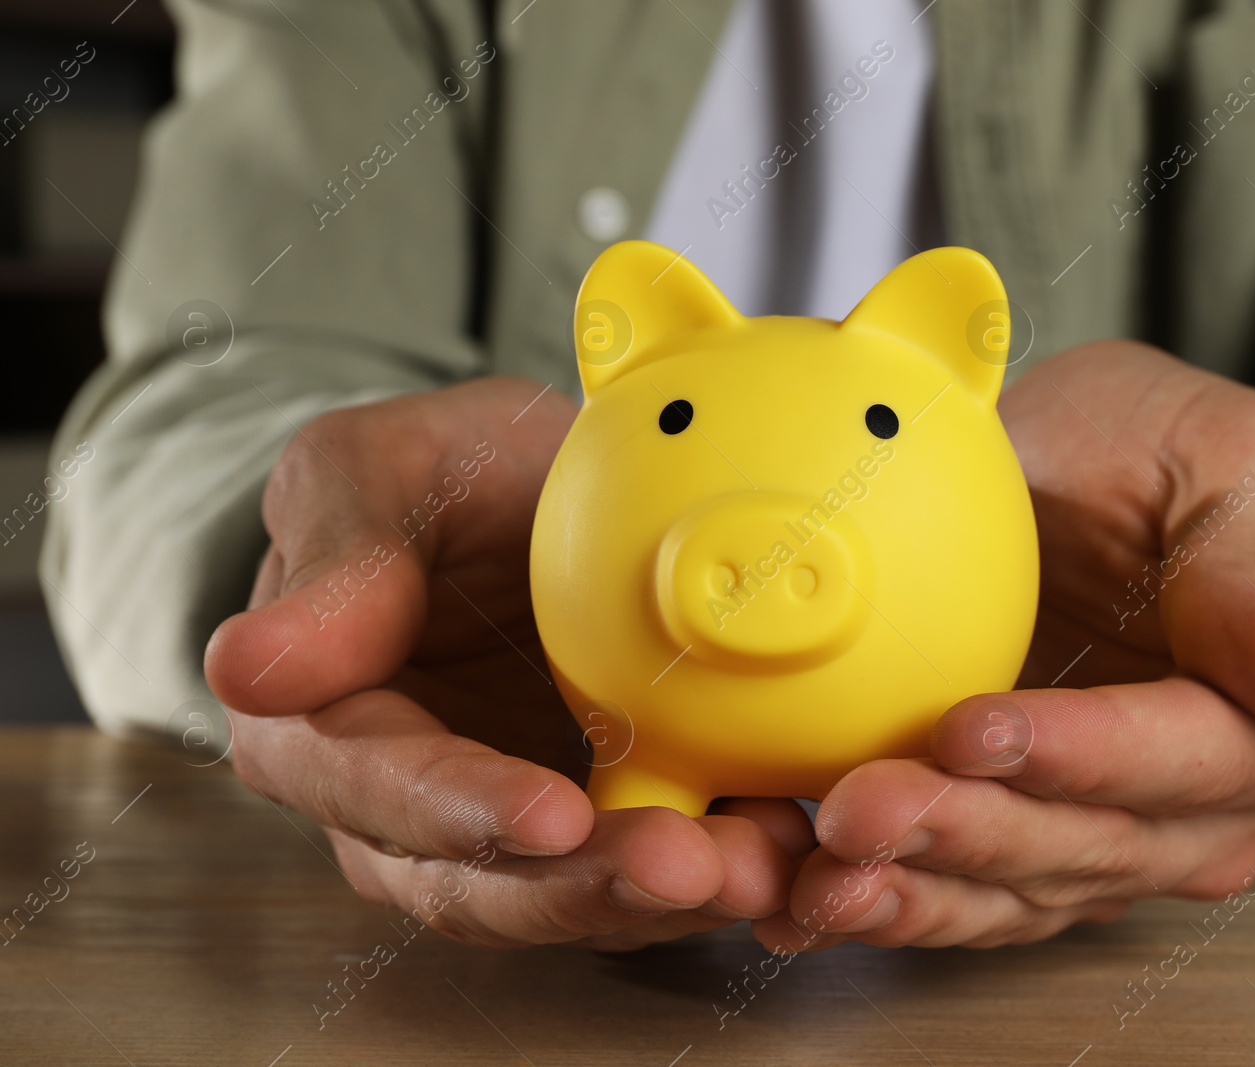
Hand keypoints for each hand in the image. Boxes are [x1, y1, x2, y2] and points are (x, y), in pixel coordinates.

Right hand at [206, 377, 810, 949]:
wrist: (524, 490)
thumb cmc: (434, 474)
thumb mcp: (370, 469)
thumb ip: (333, 558)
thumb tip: (250, 666)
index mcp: (324, 725)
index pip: (381, 788)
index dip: (462, 812)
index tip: (550, 816)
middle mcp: (409, 808)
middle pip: (486, 879)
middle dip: (591, 886)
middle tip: (691, 867)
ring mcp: (509, 825)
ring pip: (577, 893)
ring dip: (669, 898)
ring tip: (762, 864)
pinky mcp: (602, 820)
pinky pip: (652, 864)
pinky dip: (719, 866)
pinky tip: (791, 844)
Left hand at [752, 341, 1254, 950]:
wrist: (1077, 469)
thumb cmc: (1157, 446)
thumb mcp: (1231, 456)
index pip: (1189, 754)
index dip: (1082, 754)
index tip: (973, 728)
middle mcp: (1213, 808)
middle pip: (1093, 842)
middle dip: (968, 832)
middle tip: (859, 807)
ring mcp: (1119, 843)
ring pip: (1018, 890)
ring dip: (913, 889)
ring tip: (819, 875)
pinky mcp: (1028, 855)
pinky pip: (961, 900)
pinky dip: (886, 904)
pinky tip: (805, 903)